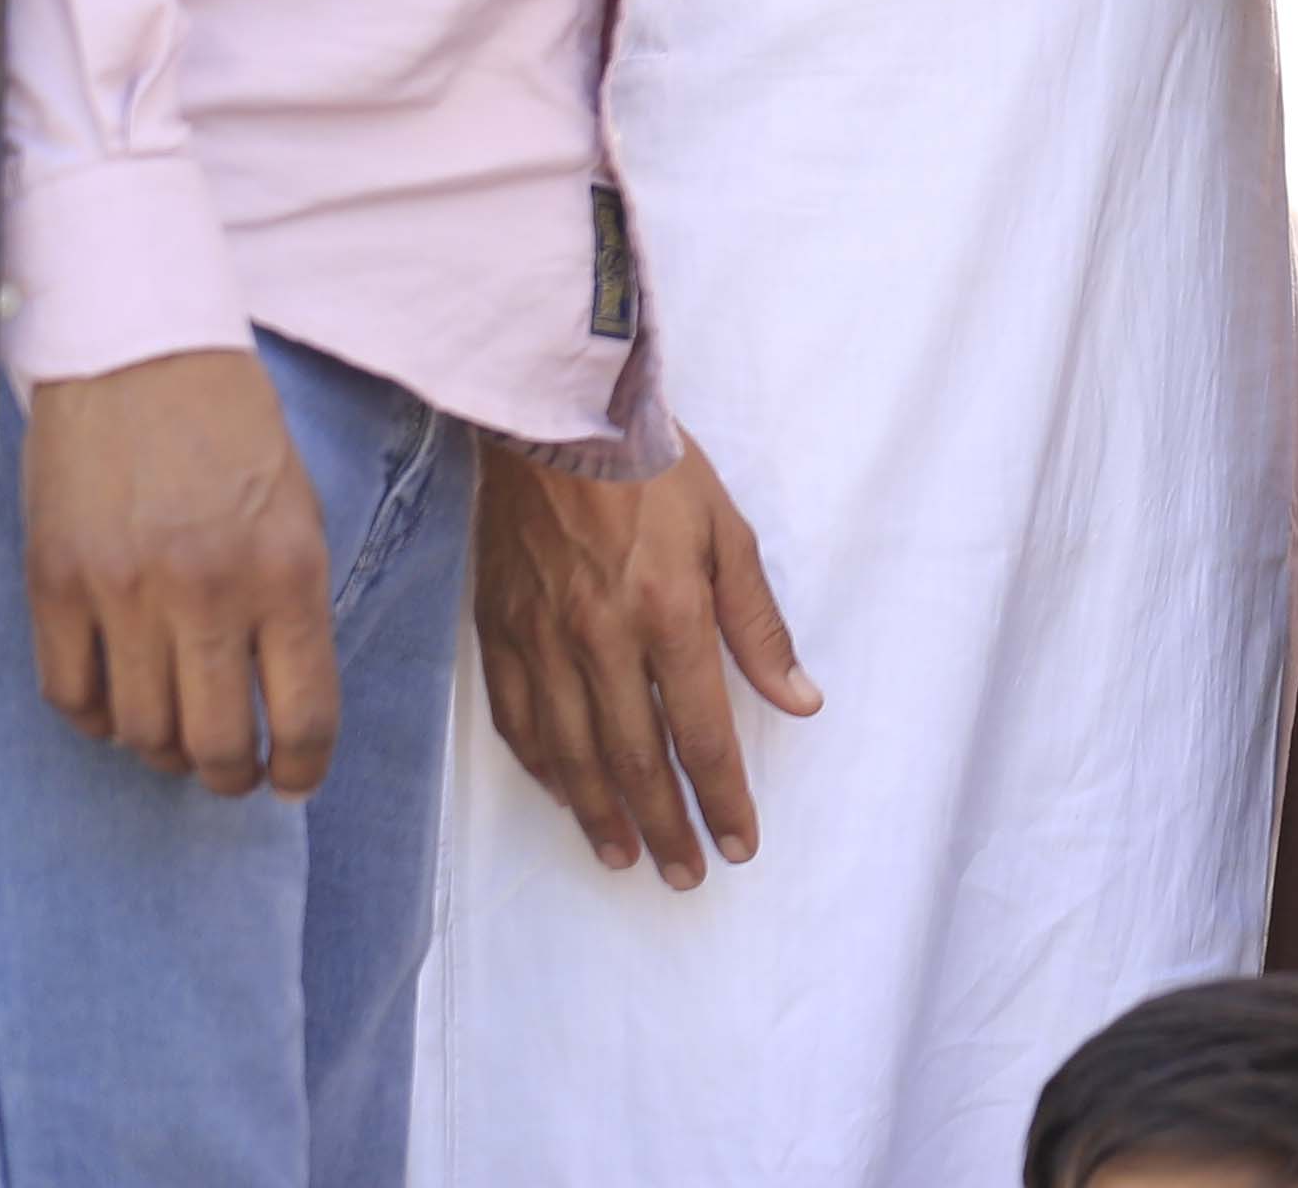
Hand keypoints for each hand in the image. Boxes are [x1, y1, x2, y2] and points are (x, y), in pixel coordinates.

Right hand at [23, 347, 336, 796]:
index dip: (300, 767)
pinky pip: (70, 695)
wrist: (141, 356)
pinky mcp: (55, 586)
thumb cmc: (233, 429)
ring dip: (160, 751)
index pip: (301, 712)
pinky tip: (116, 708)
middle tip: (231, 775)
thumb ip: (290, 604)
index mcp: (286, 572)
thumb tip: (279, 697)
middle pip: (212, 742)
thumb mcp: (298, 511)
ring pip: (138, 730)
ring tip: (175, 741)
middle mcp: (206, 593)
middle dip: (228, 775)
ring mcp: (123, 594)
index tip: (294, 782)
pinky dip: (95, 719)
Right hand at [473, 431, 819, 883]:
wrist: (553, 421)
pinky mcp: (498, 633)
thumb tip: (799, 700)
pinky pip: (519, 721)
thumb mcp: (731, 533)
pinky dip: (544, 768)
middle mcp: (601, 642)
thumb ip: (759, 625)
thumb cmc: (655, 471)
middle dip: (665, 826)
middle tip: (683, 875)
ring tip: (625, 857)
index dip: (722, 798)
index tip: (738, 845)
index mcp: (669, 616)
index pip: (703, 733)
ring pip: (573, 754)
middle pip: (636, 760)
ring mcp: (542, 642)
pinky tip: (564, 795)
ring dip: (601, 814)